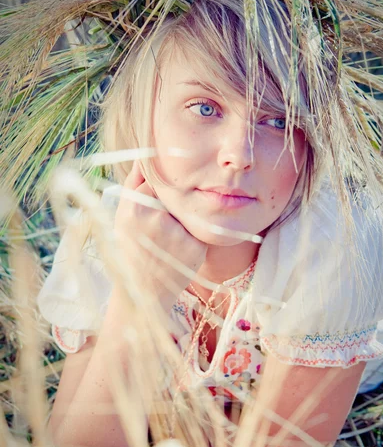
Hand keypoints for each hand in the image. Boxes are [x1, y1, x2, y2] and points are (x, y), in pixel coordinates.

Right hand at [113, 162, 206, 308]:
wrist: (141, 293)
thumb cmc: (130, 250)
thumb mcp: (122, 216)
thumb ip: (135, 183)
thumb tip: (147, 152)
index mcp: (134, 210)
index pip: (156, 183)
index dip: (156, 193)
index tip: (153, 206)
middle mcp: (156, 220)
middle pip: (174, 196)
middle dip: (170, 206)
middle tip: (158, 229)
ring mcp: (177, 235)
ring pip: (188, 211)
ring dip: (182, 220)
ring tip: (165, 243)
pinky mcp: (195, 248)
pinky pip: (198, 229)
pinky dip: (191, 235)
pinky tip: (177, 252)